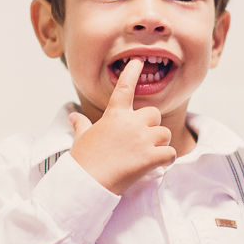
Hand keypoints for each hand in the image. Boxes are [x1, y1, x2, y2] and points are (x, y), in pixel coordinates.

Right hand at [68, 58, 176, 194]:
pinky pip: (170, 153)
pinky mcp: (151, 157)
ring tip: (147, 155)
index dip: (132, 71)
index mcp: (114, 115)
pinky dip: (168, 159)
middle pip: (154, 113)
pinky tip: (159, 165)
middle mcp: (131, 123)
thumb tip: (73, 116)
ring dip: (160, 143)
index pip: (125, 87)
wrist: (86, 182)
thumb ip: (81, 124)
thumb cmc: (83, 160)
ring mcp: (143, 139)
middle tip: (143, 139)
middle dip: (152, 125)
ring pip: (165, 133)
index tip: (138, 60)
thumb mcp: (81, 138)